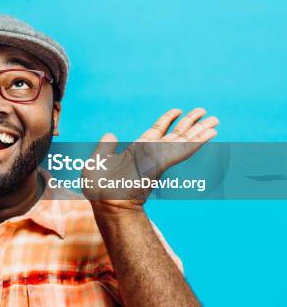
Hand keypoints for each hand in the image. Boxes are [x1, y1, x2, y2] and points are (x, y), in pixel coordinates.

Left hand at [86, 108, 217, 214]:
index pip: (156, 132)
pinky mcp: (162, 163)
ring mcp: (158, 158)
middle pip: (175, 134)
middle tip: (205, 111)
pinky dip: (197, 141)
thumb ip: (105, 147)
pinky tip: (211, 134)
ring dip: (200, 130)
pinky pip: (182, 150)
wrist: (106, 202)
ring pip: (184, 141)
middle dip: (190, 123)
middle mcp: (151, 153)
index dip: (167, 120)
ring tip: (216, 120)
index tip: (177, 110)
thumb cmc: (99, 188)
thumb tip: (111, 133)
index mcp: (137, 151)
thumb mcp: (97, 162)